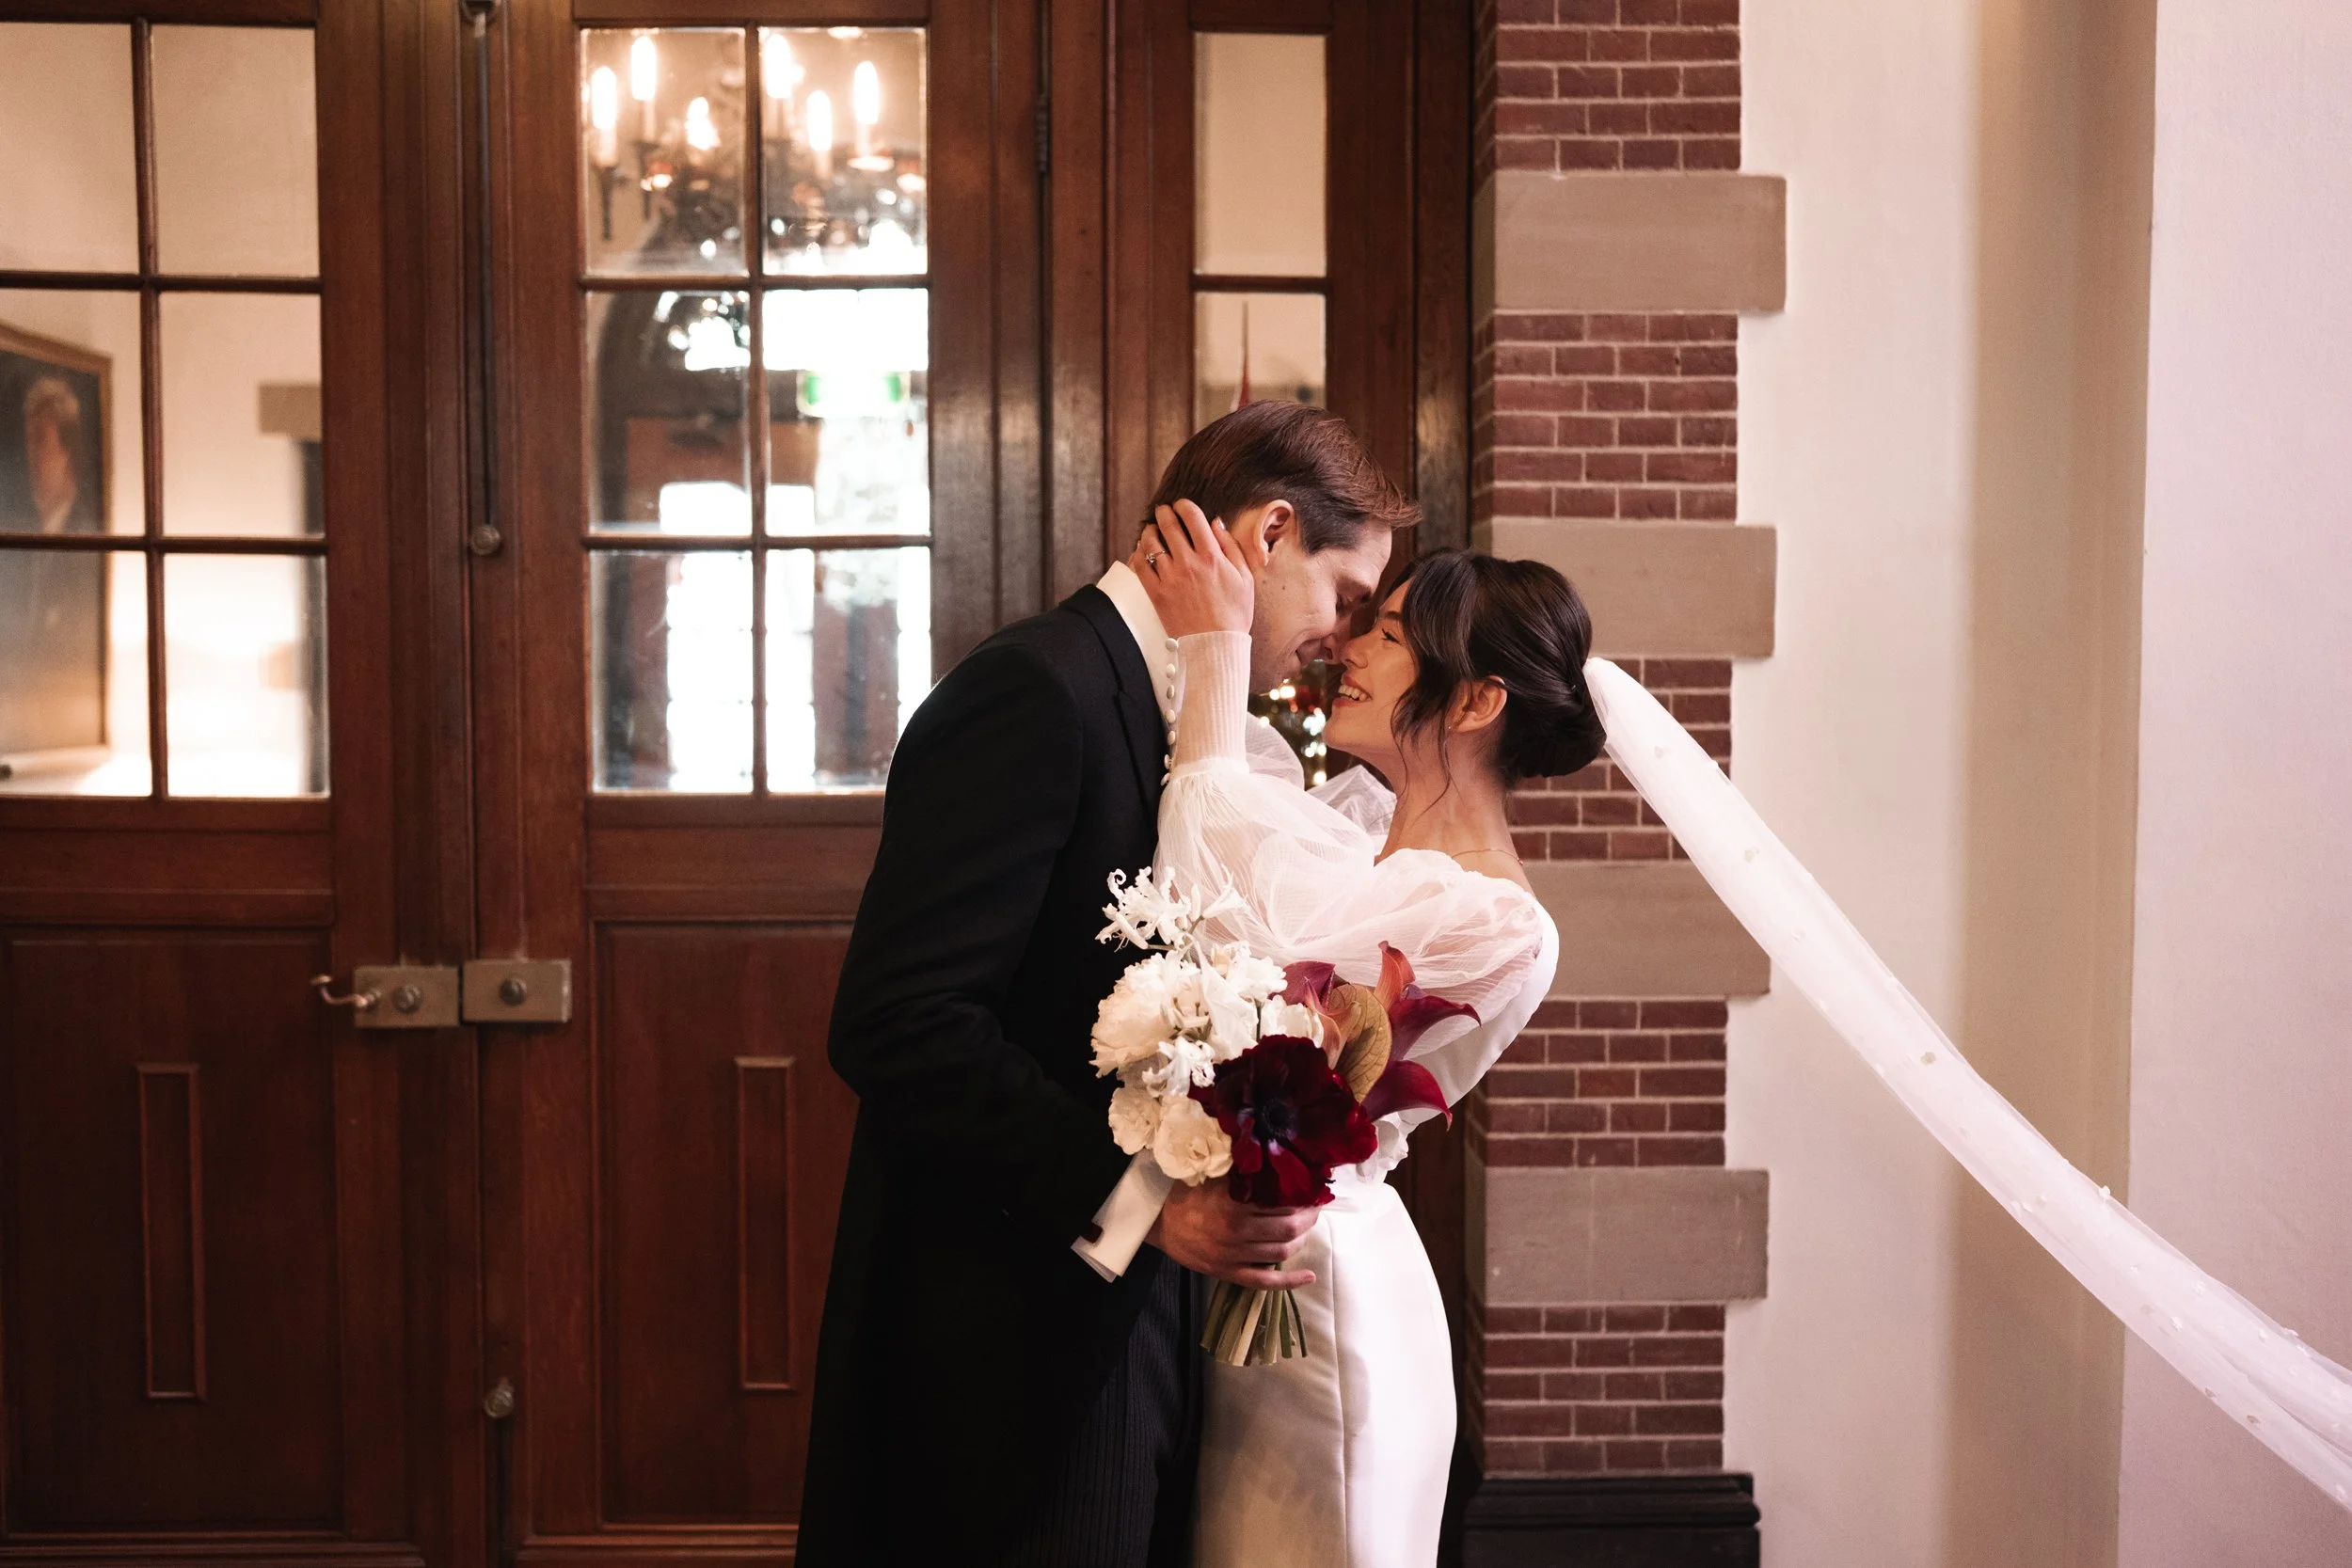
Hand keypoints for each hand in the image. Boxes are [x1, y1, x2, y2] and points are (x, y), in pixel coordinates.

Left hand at [1131, 499, 1256, 638]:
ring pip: (1151, 543)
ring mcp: (1169, 578)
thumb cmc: (1234, 613)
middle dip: (1164, 512)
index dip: (1184, 505)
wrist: (1216, 645)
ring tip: (1151, 530)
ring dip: (1149, 532)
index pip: (1193, 517)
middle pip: (1169, 525)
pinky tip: (1141, 551)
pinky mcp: (1156, 593)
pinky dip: (1138, 554)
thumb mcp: (1244, 578)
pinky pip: (1139, 566)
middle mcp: (1188, 563)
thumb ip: (1230, 547)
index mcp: (1211, 556)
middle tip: (1162, 510)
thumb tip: (1216, 523)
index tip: (1182, 505)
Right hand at [1147, 1179, 1317, 1289]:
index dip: (1302, 1197)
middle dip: (1309, 1217)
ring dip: (1302, 1239)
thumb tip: (1273, 1157)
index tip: (1312, 1189)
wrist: (1158, 1223)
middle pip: (1288, 1228)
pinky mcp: (1230, 1273)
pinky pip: (1264, 1282)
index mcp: (1233, 1203)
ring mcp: (1234, 1255)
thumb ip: (1240, 1169)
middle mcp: (1236, 1230)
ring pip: (1281, 1251)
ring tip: (1308, 1228)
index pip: (1281, 1202)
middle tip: (1315, 1207)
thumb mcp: (1211, 1174)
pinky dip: (1290, 1281)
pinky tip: (1309, 1276)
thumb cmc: (1186, 1193)